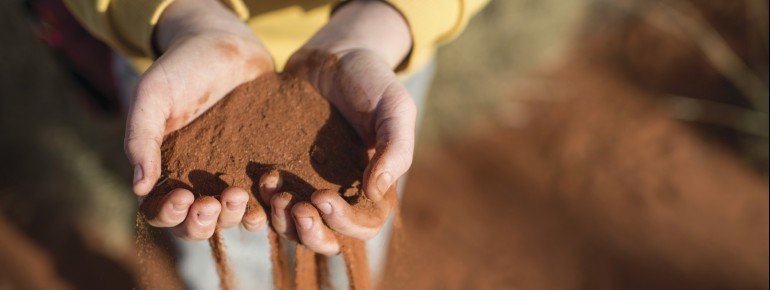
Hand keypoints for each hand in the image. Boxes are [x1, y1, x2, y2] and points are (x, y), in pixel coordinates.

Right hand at [128, 0, 272, 239]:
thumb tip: (138, 187)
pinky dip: (266, 203)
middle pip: (197, 225)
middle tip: (213, 203)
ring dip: (233, 216)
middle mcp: (197, 183)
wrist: (226, 46)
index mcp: (165, 172)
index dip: (169, 215)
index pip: (161, 213)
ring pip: (231, 218)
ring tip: (238, 194)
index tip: (181, 197)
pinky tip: (270, 194)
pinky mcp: (260, 168)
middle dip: (203, 222)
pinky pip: (263, 197)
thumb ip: (141, 138)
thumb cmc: (181, 69)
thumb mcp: (153, 97)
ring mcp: (231, 177)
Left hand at [268, 0, 414, 253]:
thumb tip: (374, 193)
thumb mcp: (396, 109)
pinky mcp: (281, 170)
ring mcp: (307, 185)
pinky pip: (268, 200)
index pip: (363, 228)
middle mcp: (339, 194)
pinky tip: (260, 178)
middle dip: (309, 232)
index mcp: (372, 189)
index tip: (322, 197)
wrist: (335, 55)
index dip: (343, 223)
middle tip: (297, 207)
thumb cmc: (373, 81)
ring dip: (282, 220)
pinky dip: (262, 200)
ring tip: (273, 190)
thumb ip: (395, 150)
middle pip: (325, 239)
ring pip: (293, 227)